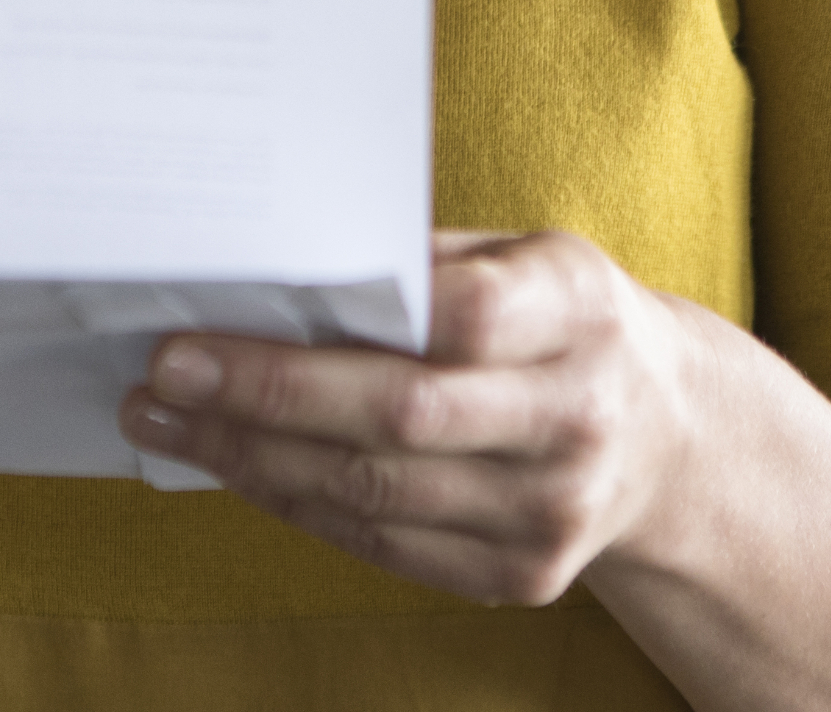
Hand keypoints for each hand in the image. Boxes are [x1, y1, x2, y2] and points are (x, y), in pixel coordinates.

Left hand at [120, 230, 696, 606]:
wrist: (669, 436)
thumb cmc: (563, 320)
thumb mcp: (526, 255)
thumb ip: (423, 261)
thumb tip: (274, 264)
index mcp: (579, 309)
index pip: (456, 319)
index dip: (326, 331)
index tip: (210, 325)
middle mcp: (576, 415)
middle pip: (398, 418)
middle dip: (261, 399)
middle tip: (162, 376)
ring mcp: (552, 509)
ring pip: (376, 493)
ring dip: (254, 460)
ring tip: (169, 423)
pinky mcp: (525, 575)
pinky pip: (386, 545)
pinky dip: (299, 505)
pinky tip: (239, 467)